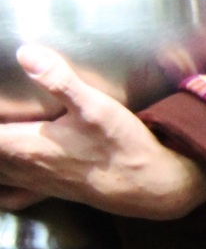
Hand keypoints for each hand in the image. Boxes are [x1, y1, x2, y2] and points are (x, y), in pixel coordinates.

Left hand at [0, 45, 205, 220]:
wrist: (147, 185)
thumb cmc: (121, 146)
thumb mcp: (94, 106)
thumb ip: (58, 80)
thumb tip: (26, 53)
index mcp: (24, 145)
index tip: (0, 102)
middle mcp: (22, 167)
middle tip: (5, 113)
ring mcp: (33, 182)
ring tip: (8, 138)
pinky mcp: (47, 192)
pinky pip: (10, 195)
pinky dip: (4, 186)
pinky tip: (11, 172)